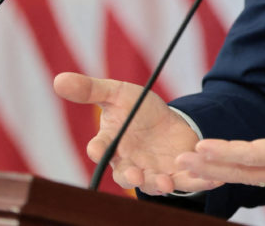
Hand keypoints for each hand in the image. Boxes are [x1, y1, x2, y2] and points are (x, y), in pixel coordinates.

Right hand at [53, 72, 219, 194]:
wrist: (167, 122)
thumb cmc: (137, 109)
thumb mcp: (117, 93)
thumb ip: (90, 90)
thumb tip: (58, 79)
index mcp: (112, 144)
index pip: (101, 148)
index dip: (99, 149)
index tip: (98, 149)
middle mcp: (130, 162)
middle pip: (126, 175)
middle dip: (130, 176)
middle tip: (136, 174)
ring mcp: (153, 171)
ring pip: (153, 184)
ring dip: (158, 184)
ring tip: (165, 181)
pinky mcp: (177, 174)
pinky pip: (187, 182)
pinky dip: (195, 181)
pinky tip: (206, 177)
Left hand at [176, 79, 264, 188]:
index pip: (258, 154)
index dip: (228, 151)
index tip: (201, 146)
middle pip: (245, 171)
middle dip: (212, 166)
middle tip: (178, 162)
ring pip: (250, 176)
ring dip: (219, 170)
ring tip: (190, 166)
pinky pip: (261, 175)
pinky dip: (237, 172)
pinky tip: (221, 168)